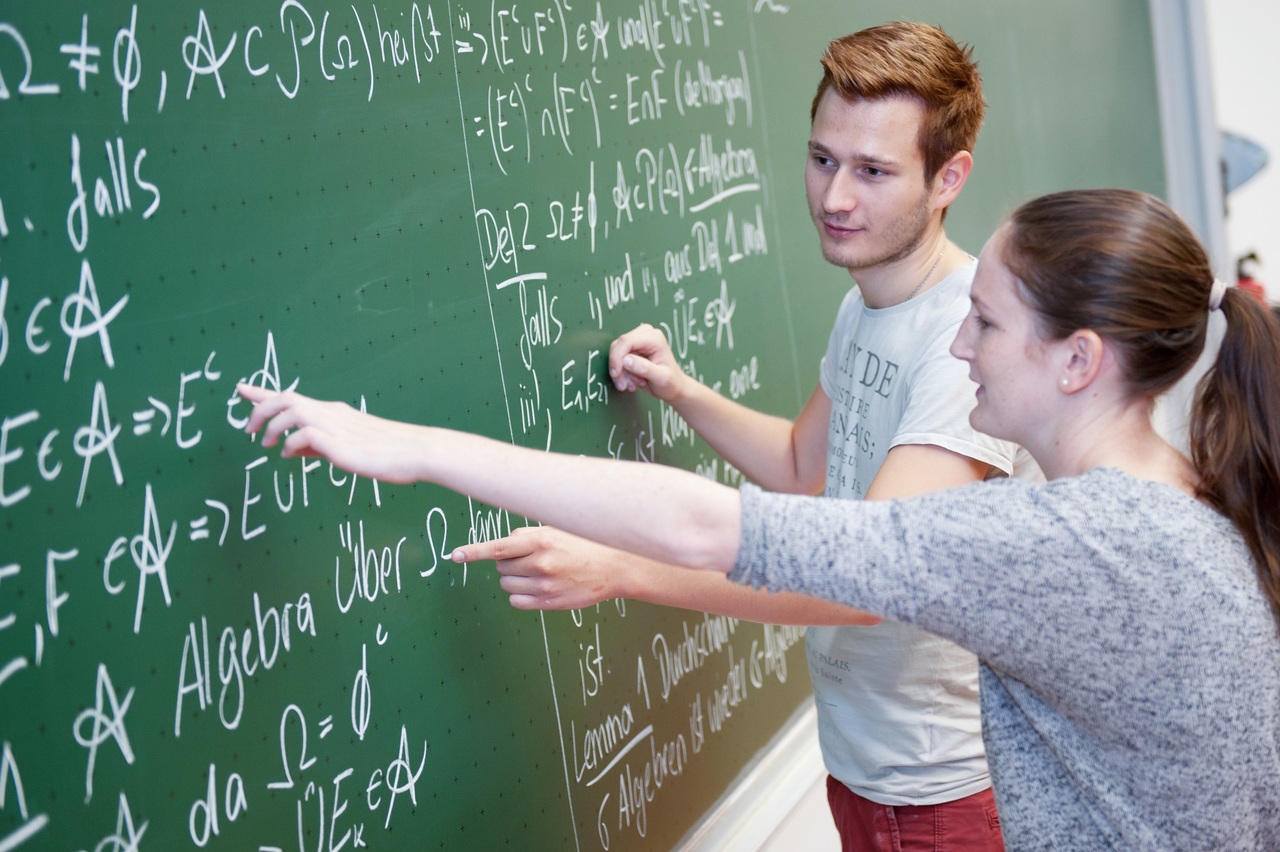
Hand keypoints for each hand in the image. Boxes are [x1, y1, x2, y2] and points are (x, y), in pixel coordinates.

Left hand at [237, 384, 425, 483]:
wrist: (415, 451)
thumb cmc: (387, 451)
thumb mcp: (346, 447)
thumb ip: (318, 446)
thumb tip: (293, 448)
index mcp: (333, 412)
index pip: (291, 397)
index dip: (262, 393)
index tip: (240, 388)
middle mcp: (330, 414)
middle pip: (285, 398)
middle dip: (259, 409)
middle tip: (248, 430)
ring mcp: (335, 426)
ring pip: (291, 411)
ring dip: (273, 427)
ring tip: (267, 445)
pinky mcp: (339, 443)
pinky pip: (304, 435)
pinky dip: (292, 443)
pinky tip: (292, 455)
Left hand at [452, 526, 624, 609]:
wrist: (615, 567)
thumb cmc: (585, 543)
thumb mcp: (557, 529)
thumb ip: (528, 535)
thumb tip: (502, 545)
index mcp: (541, 541)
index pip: (498, 547)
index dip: (474, 551)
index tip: (456, 556)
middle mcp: (540, 564)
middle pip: (500, 565)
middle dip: (508, 561)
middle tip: (530, 557)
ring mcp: (544, 586)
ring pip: (507, 584)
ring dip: (515, 577)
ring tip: (538, 571)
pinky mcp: (549, 603)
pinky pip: (517, 602)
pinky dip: (521, 594)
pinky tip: (538, 586)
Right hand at [608, 323, 685, 400]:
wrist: (673, 387)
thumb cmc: (671, 382)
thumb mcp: (661, 378)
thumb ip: (645, 368)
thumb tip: (626, 360)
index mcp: (654, 338)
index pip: (627, 341)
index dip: (617, 357)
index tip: (616, 374)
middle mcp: (645, 335)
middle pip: (618, 345)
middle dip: (618, 367)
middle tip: (624, 385)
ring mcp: (638, 341)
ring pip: (616, 353)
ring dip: (620, 373)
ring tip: (632, 385)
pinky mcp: (633, 349)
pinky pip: (618, 359)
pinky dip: (622, 373)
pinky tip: (632, 381)